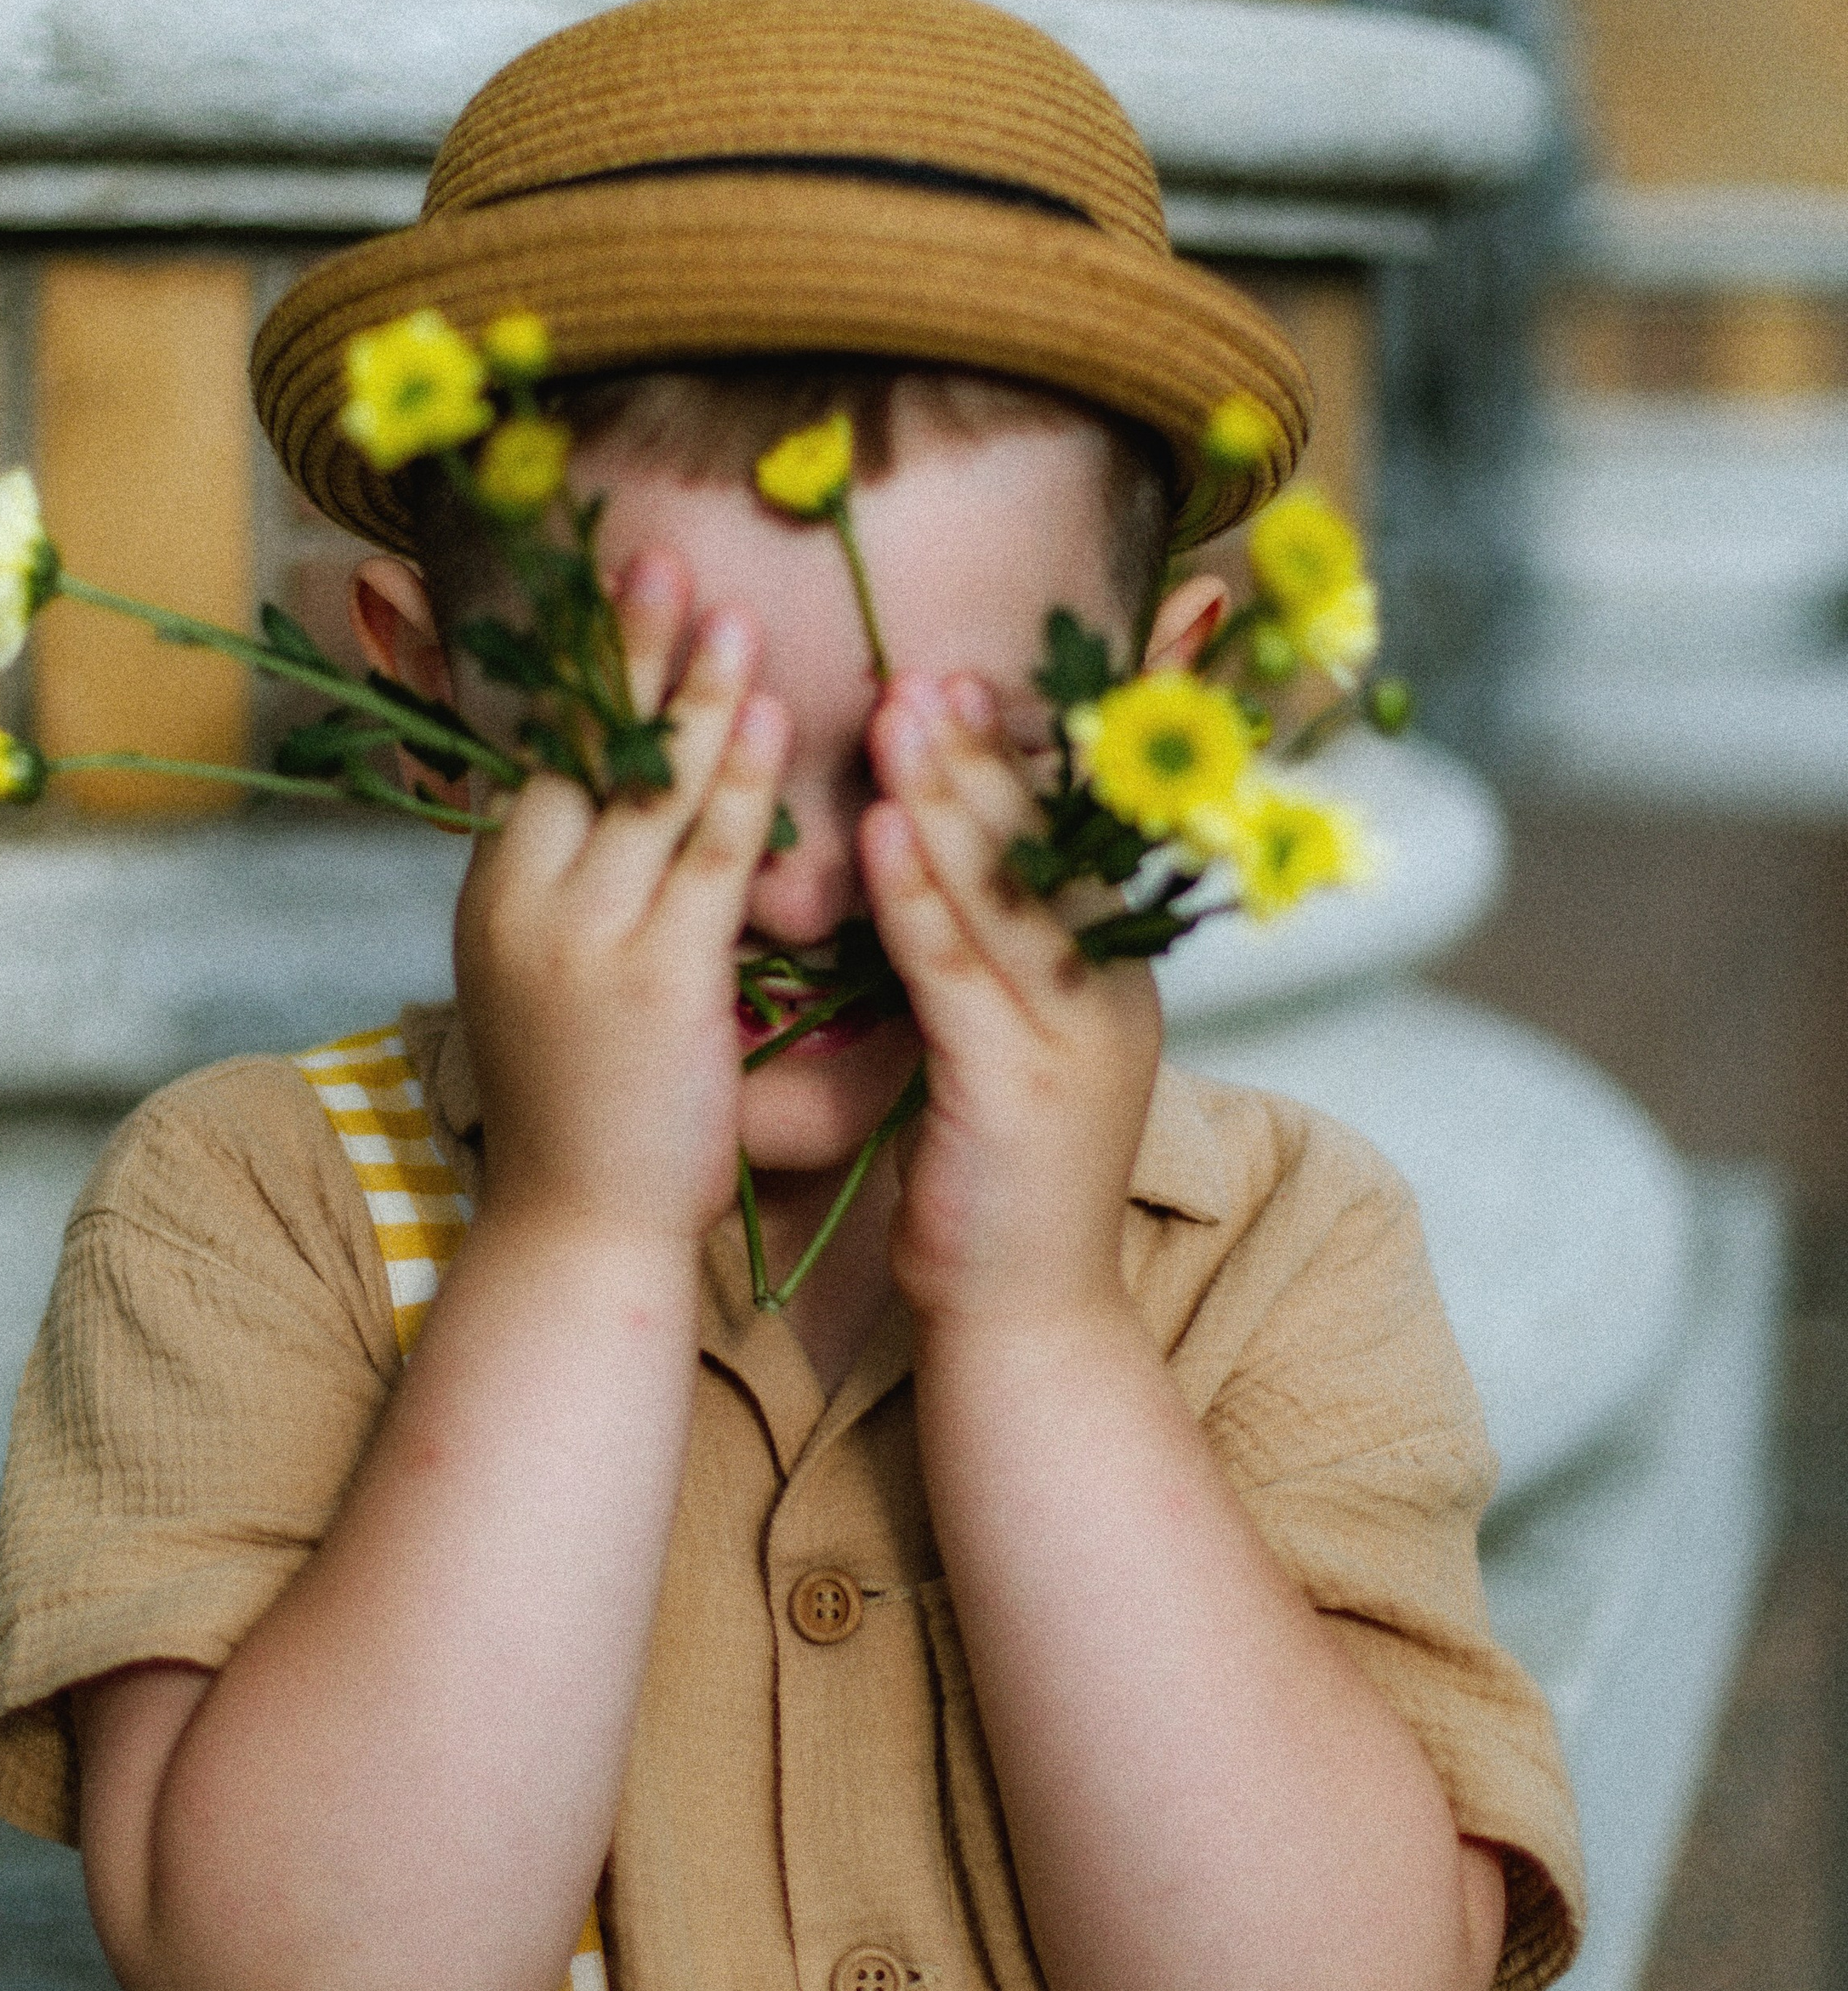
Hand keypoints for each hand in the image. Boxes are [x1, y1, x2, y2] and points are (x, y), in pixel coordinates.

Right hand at [454, 554, 787, 1251]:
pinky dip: (739, 782)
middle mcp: (524, 901)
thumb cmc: (583, 1110)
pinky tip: (768, 719)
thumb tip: (608, 814)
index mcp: (494, 892)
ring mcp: (584, 938)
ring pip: (643, 789)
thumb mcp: (547, 979)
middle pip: (576, 748)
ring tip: (730, 612)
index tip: (606, 594)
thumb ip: (574, 892)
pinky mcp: (656, 980)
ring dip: (690, 693)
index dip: (575, 672)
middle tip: (655, 558)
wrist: (579, 1229)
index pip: (535, 756)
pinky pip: (708, 858)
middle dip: (618, 650)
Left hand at [862, 671, 1160, 1326]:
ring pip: (1008, 893)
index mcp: (1109, 980)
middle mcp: (1109, 996)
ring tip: (897, 713)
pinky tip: (881, 830)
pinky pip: (961, 972)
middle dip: (982, 752)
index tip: (960, 681)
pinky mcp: (1021, 1090)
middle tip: (923, 668)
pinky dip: (920, 896)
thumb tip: (933, 877)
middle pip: (1049, 846)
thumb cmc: (992, 1186)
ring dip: (949, 796)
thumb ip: (983, 969)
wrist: (1025, 1321)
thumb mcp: (1000, 1053)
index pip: (1069, 843)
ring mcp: (1074, 1041)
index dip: (1017, 758)